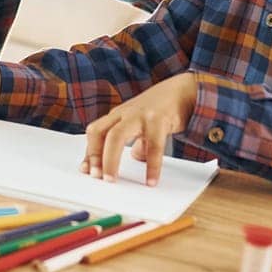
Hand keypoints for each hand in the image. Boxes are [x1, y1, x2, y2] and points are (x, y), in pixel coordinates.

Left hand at [81, 74, 197, 186]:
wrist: (184, 90)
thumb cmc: (159, 108)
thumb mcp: (140, 123)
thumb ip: (135, 139)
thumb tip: (134, 157)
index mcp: (117, 115)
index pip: (95, 132)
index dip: (89, 152)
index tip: (86, 171)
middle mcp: (125, 113)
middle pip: (100, 132)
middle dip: (95, 155)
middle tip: (97, 177)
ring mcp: (140, 115)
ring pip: (117, 135)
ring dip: (111, 159)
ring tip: (112, 180)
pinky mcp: (158, 119)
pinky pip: (153, 146)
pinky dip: (151, 166)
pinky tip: (151, 180)